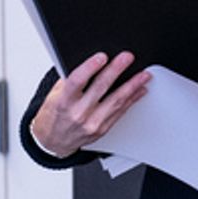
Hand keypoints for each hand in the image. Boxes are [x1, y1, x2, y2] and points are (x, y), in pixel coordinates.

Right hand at [30, 52, 149, 156]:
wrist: (54, 141)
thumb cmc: (54, 115)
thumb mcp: (54, 96)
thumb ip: (70, 81)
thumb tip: (90, 63)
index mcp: (63, 102)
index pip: (76, 82)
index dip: (89, 68)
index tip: (102, 57)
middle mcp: (78, 113)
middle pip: (100, 88)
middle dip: (116, 70)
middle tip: (127, 58)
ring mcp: (92, 123)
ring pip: (116, 101)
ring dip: (132, 86)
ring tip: (143, 75)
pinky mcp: (102, 129)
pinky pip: (120, 112)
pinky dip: (132, 99)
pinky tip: (139, 90)